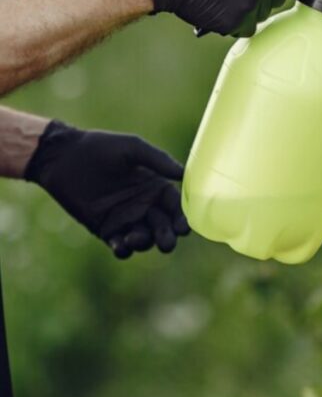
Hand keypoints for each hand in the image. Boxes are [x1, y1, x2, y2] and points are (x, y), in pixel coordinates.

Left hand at [24, 121, 189, 257]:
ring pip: (144, 238)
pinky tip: (121, 245)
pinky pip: (119, 245)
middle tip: (166, 243)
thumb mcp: (131, 147)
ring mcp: (124, 218)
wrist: (62, 157)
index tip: (184, 228)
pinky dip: (123, 249)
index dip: (181, 218)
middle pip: (163, 227)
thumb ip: (158, 160)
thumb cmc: (99, 147)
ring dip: (145, 243)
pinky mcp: (104, 229)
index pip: (175, 206)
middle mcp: (144, 205)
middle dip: (167, 236)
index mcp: (154, 186)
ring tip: (136, 238)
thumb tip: (184, 173)